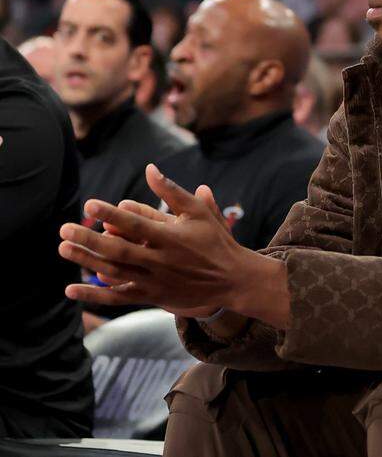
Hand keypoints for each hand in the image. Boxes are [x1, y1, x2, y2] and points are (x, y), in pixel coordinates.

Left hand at [58, 164, 257, 317]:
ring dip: (87, 261)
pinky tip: (71, 288)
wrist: (233, 279)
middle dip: (90, 240)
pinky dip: (94, 295)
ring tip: (64, 249)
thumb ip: (172, 192)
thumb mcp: (199, 212)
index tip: (89, 205)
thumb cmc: (216, 241)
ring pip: (115, 272)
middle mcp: (161, 260)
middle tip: (65, 229)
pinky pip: (119, 296)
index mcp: (172, 238)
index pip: (136, 224)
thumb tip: (150, 169)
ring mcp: (155, 280)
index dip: (112, 214)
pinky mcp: (152, 295)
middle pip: (119, 250)